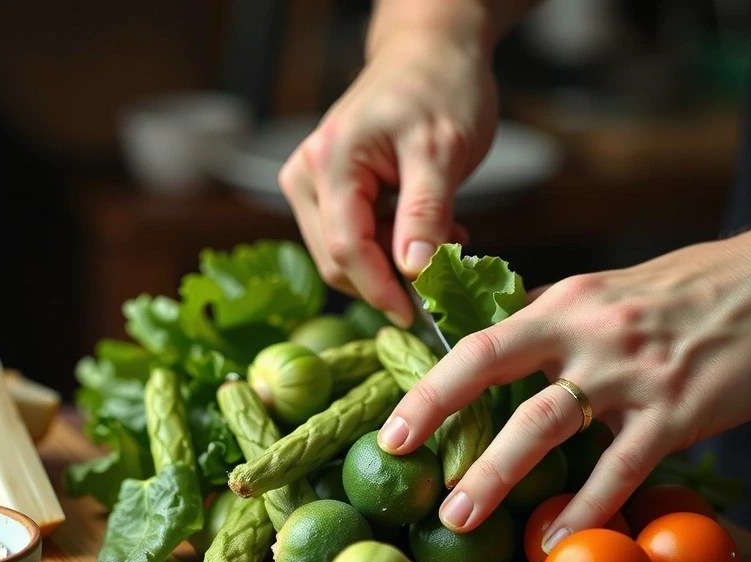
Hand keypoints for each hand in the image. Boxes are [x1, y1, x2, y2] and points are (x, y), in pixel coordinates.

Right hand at [278, 14, 498, 327]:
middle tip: (444, 266)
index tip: (417, 318)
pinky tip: (421, 230)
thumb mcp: (444, 149)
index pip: (347, 249)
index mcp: (330, 162)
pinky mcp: (323, 194)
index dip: (381, 290)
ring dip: (389, 266)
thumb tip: (413, 272)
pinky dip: (386, 250)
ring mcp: (309, 185)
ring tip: (441, 239)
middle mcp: (306, 176)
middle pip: (337, 261)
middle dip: (388, 279)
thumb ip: (425, 212)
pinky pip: (349, 241)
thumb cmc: (439, 88)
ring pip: (342, 257)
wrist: (429, 54)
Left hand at [377, 215, 750, 550]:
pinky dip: (587, 507)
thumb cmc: (692, 292)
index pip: (480, 336)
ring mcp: (631, 371)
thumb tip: (491, 346)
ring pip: (544, 422)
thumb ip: (551, 323)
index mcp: (565, 301)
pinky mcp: (677, 410)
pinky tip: (559, 539)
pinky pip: (620, 467)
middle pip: (490, 363)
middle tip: (394, 451)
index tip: (394, 413)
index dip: (431, 375)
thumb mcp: (609, 292)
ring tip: (458, 515)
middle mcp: (587, 330)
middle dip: (434, 407)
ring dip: (494, 472)